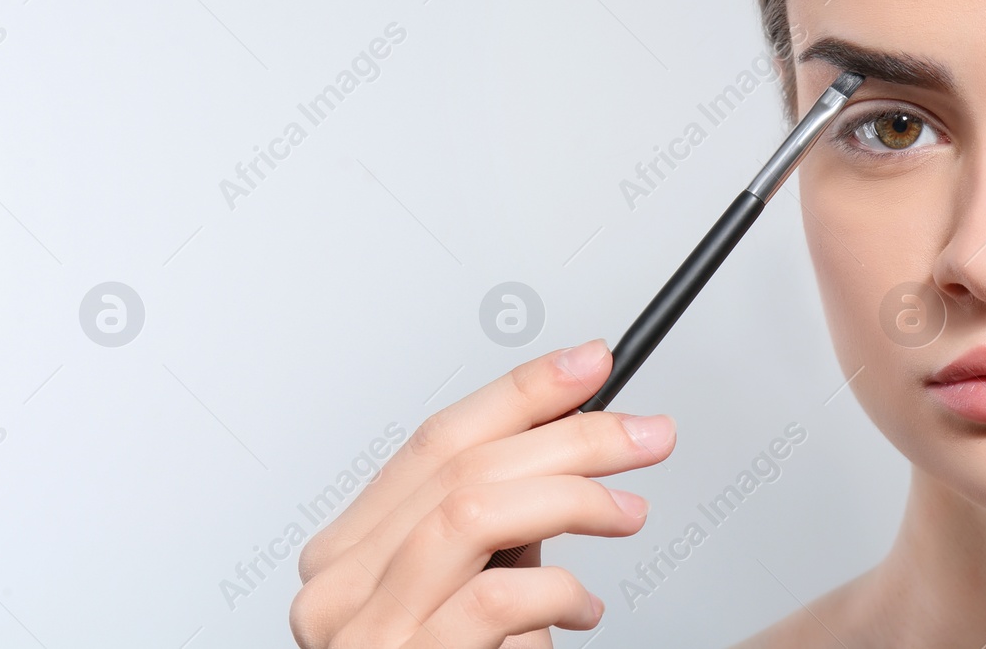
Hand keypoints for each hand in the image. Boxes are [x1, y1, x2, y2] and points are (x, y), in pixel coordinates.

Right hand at [290, 339, 675, 647]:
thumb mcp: (462, 595)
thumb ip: (491, 530)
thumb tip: (570, 447)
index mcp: (346, 554)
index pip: (437, 440)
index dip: (522, 392)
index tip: (591, 363)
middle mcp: (339, 587)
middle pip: (463, 466)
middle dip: (571, 435)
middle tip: (646, 435)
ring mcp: (365, 632)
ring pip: (474, 511)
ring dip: (572, 497)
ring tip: (628, 513)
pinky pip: (498, 598)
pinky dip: (559, 592)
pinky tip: (584, 610)